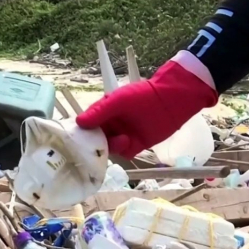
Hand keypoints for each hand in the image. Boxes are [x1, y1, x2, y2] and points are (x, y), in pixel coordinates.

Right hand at [76, 60, 217, 158]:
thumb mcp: (118, 100)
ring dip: (113, 146)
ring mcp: (123, 135)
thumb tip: (78, 122)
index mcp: (104, 112)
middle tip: (99, 146)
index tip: (77, 140)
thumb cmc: (142, 96)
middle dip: (96, 144)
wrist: (170, 102)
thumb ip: (99, 112)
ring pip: (110, 148)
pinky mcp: (136, 144)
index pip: (87, 125)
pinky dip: (124, 151)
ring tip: (124, 139)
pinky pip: (124, 153)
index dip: (82, 133)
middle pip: (97, 139)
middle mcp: (111, 125)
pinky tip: (129, 143)